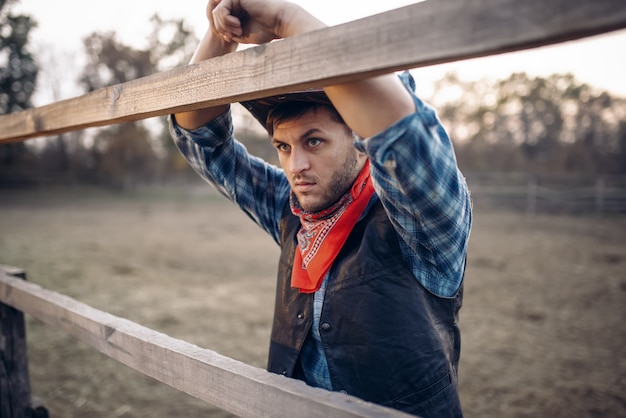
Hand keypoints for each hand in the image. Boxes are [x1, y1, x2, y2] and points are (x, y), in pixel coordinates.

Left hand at [208, 0, 323, 43]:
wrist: (279, 22)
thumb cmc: (265, 31)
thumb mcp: (242, 36)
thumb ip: (229, 32)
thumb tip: (217, 31)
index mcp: (236, 14)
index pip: (218, 22)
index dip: (221, 32)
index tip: (230, 39)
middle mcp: (234, 5)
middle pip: (215, 17)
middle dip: (222, 29)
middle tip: (235, 35)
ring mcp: (235, 0)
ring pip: (216, 13)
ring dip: (225, 26)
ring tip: (238, 30)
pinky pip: (221, 9)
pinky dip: (227, 21)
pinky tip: (238, 25)